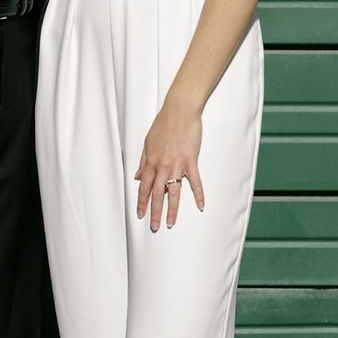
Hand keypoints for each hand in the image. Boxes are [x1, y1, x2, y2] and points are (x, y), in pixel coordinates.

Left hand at [135, 101, 204, 229]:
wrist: (179, 111)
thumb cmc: (163, 124)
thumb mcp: (147, 142)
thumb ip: (143, 162)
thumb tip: (137, 176)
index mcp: (151, 162)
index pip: (144, 187)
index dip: (142, 202)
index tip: (140, 214)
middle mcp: (162, 166)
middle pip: (157, 194)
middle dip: (154, 212)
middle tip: (154, 227)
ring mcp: (177, 165)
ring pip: (173, 192)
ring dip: (171, 210)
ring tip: (170, 223)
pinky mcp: (191, 162)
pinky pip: (195, 182)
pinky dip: (198, 195)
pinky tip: (200, 206)